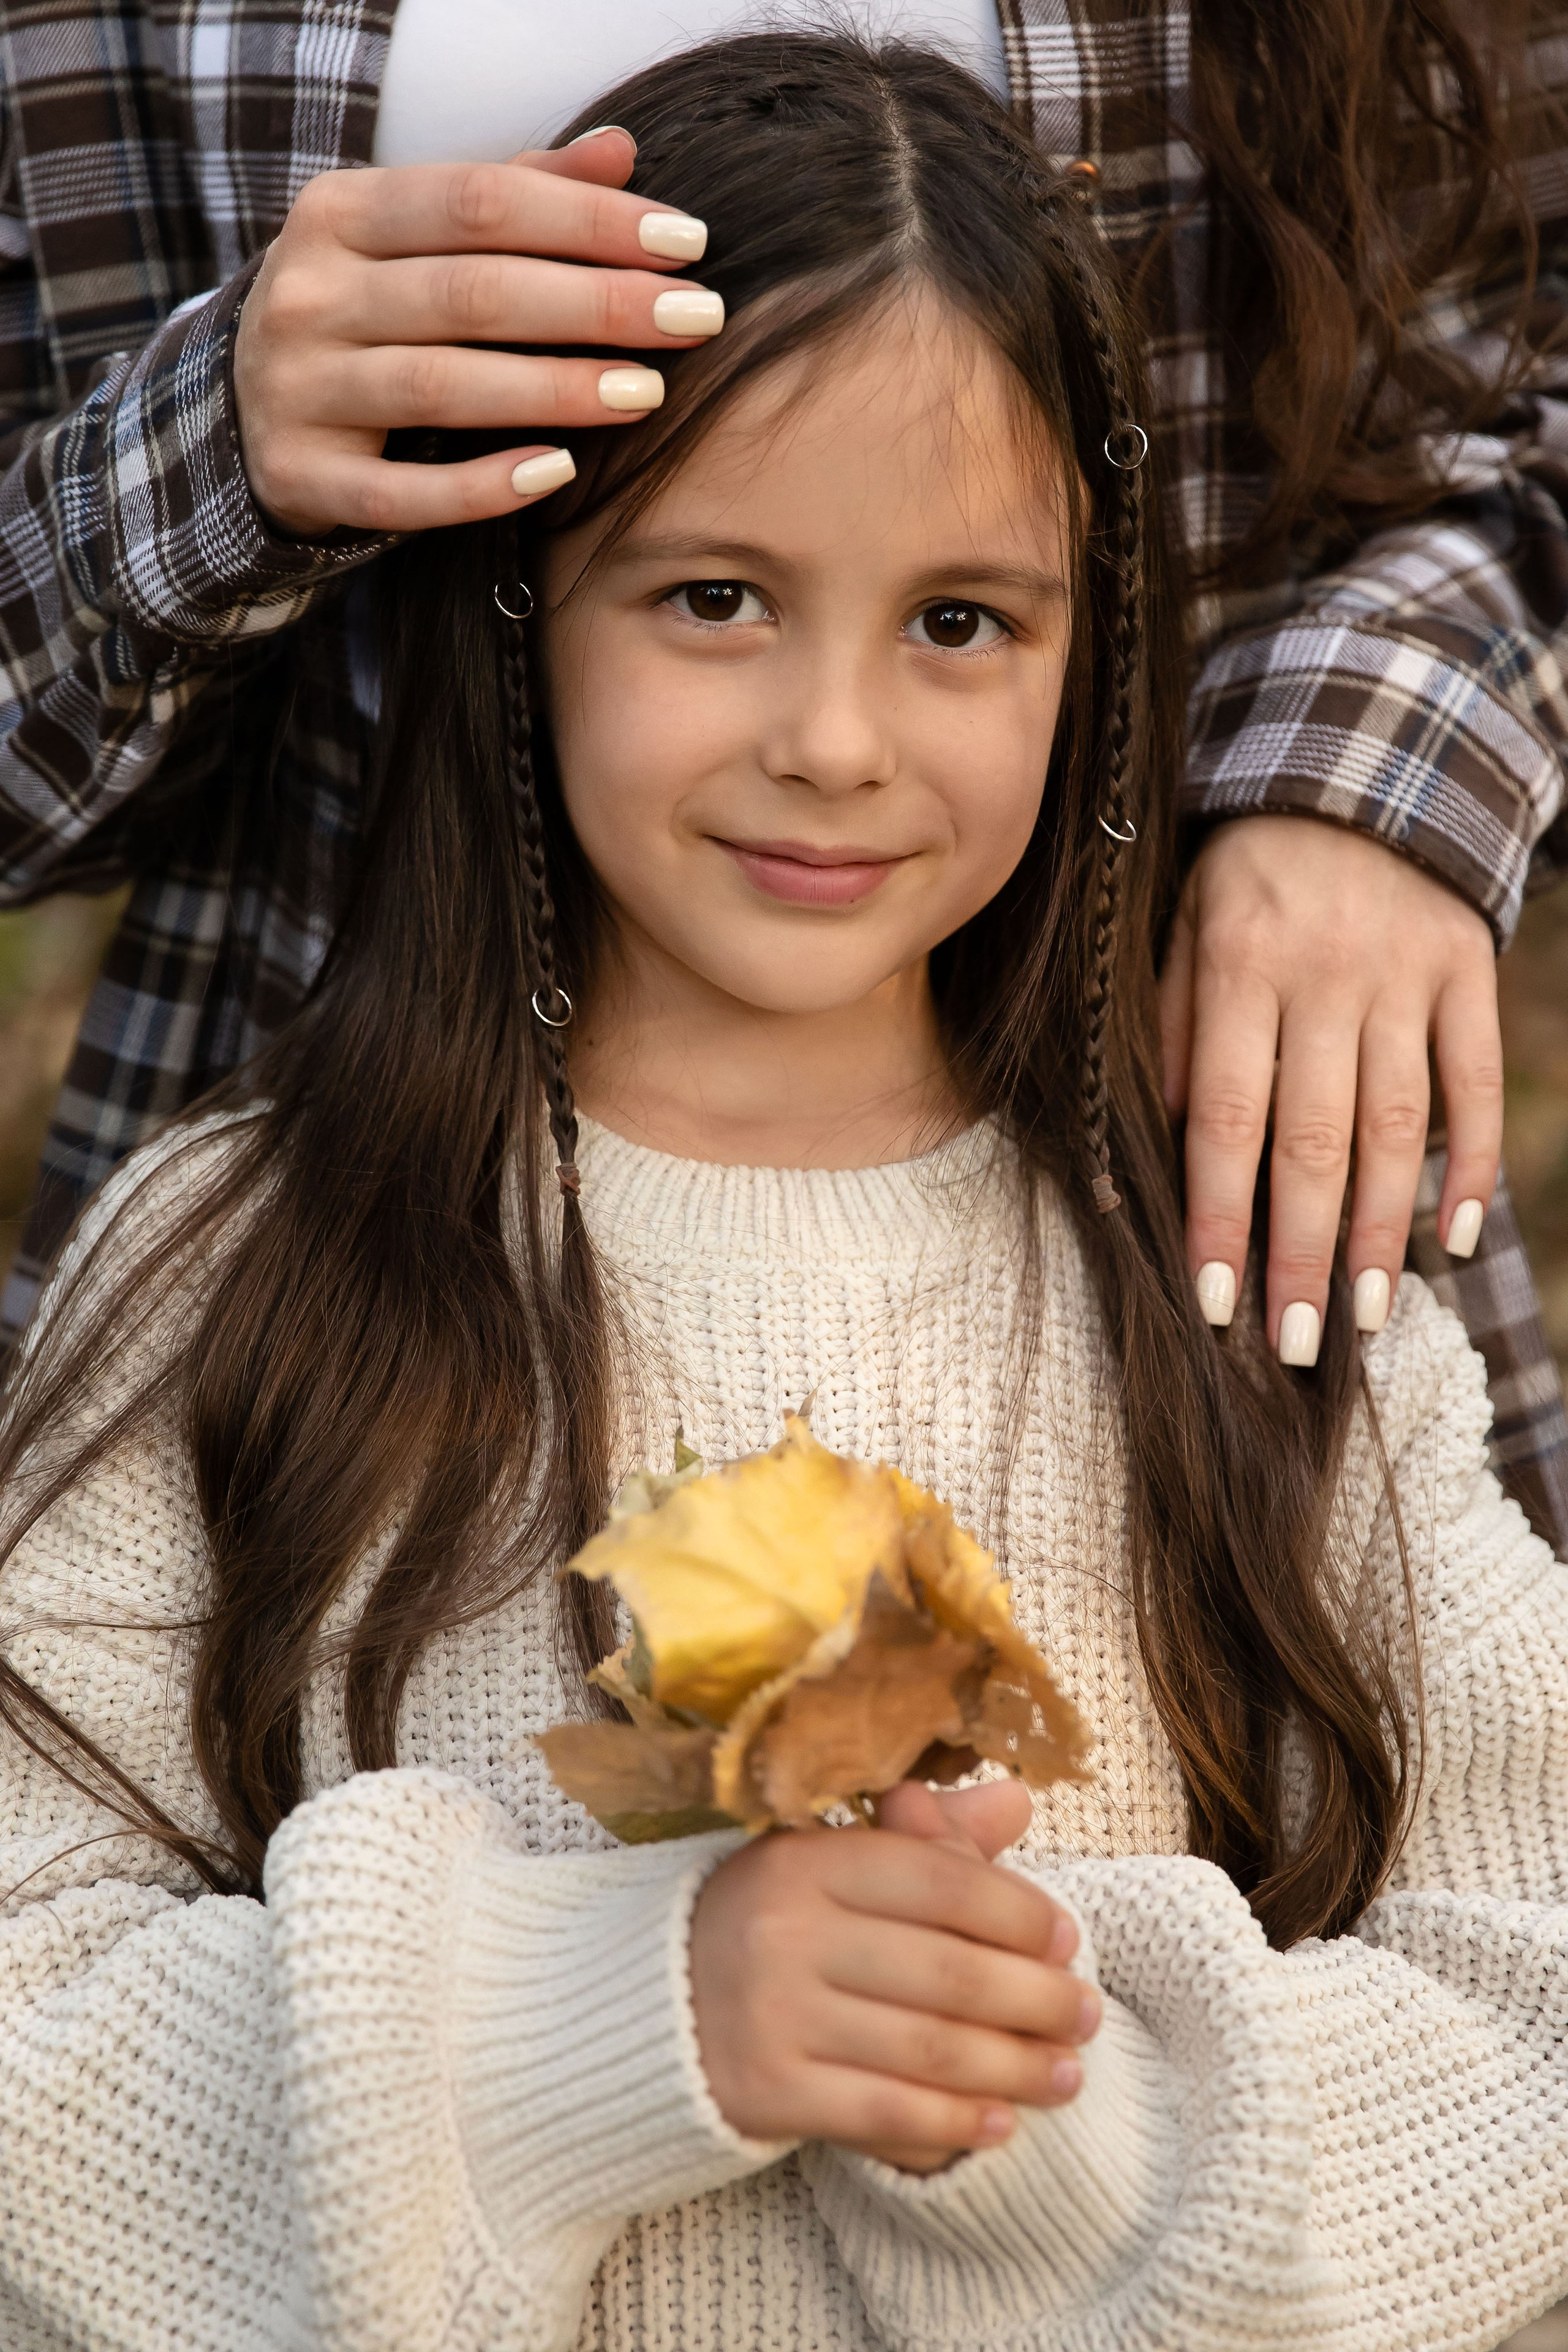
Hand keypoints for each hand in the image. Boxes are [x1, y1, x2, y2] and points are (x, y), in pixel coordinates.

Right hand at [233, 128, 723, 536]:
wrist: (243, 410)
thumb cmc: (364, 312)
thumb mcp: (416, 239)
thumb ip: (516, 195)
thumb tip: (621, 153)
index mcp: (339, 213)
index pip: (479, 203)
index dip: (588, 221)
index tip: (687, 242)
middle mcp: (309, 294)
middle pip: (472, 292)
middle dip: (596, 304)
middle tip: (695, 318)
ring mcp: (299, 391)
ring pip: (440, 388)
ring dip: (554, 390)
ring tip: (646, 391)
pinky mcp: (303, 478)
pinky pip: (401, 494)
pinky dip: (482, 486)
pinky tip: (557, 471)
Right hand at [689, 1778, 1099, 2174]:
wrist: (643, 2012)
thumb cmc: (767, 1926)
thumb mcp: (830, 1866)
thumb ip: (927, 1842)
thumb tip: (1019, 1800)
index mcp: (806, 1860)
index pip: (940, 1882)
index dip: (1019, 1912)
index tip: (1068, 1940)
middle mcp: (786, 1930)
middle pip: (949, 1972)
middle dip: (1036, 1999)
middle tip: (1088, 2014)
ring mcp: (774, 2013)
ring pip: (928, 2049)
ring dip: (1013, 2067)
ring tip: (1066, 2074)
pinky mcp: (766, 2090)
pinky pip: (884, 2113)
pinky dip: (953, 2124)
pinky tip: (1001, 2124)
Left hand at [1160, 815, 1500, 1359]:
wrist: (1357, 773)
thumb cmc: (1245, 877)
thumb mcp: (1178, 928)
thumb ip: (1170, 1031)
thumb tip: (1168, 1150)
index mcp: (1237, 963)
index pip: (1225, 1116)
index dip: (1221, 1215)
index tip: (1215, 1303)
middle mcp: (1324, 975)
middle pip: (1313, 1137)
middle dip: (1301, 1250)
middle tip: (1295, 1343)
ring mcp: (1404, 975)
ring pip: (1396, 1124)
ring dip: (1382, 1230)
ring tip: (1369, 1317)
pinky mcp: (1468, 971)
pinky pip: (1474, 1080)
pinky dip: (1470, 1161)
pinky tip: (1454, 1235)